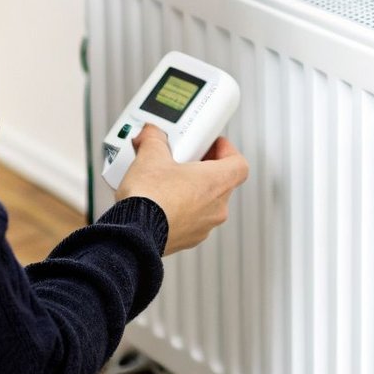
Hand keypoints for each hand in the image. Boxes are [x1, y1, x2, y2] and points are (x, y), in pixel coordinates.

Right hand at [114, 125, 247, 255]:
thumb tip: (152, 134)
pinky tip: (159, 205)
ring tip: (167, 183)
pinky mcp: (187, 240)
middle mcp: (216, 207)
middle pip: (221, 183)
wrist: (134, 233)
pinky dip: (180, 211)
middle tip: (185, 160)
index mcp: (216, 183)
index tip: (213, 145)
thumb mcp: (151, 156)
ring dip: (192, 192)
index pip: (240, 164)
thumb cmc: (150, 198)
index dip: (228, 151)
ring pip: (206, 204)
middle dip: (203, 170)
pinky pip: (190, 221)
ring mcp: (203, 227)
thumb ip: (155, 139)